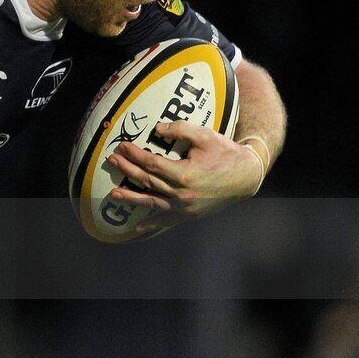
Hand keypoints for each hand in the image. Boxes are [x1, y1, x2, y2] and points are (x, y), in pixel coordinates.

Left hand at [105, 120, 262, 233]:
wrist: (247, 176)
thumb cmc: (225, 153)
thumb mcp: (205, 135)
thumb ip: (180, 130)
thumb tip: (156, 129)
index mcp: (184, 174)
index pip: (151, 163)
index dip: (134, 154)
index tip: (121, 146)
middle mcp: (182, 194)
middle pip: (147, 181)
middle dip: (127, 170)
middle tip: (112, 160)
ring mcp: (185, 207)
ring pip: (152, 202)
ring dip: (131, 198)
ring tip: (113, 194)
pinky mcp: (190, 215)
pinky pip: (167, 220)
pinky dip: (152, 225)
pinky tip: (137, 228)